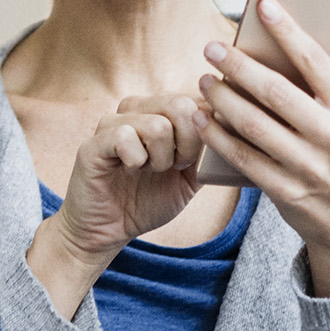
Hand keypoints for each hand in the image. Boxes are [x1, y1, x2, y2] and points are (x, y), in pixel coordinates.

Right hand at [27, 94, 207, 312]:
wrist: (107, 231)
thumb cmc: (147, 201)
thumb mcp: (190, 178)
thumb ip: (210, 152)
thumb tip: (235, 129)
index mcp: (161, 111)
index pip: (197, 99)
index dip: (204, 132)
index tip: (190, 161)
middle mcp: (137, 109)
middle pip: (181, 105)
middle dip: (187, 145)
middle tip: (172, 167)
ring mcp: (113, 122)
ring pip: (157, 125)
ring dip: (160, 158)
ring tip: (147, 170)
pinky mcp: (94, 142)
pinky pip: (126, 137)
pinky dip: (136, 162)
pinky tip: (128, 171)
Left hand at [199, 1, 329, 296]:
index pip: (317, 60)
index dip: (288, 30)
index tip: (262, 4)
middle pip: (277, 92)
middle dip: (240, 66)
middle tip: (212, 47)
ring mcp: (308, 167)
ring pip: (255, 125)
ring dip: (222, 100)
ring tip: (204, 79)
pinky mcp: (285, 191)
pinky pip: (243, 159)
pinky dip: (218, 137)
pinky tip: (201, 118)